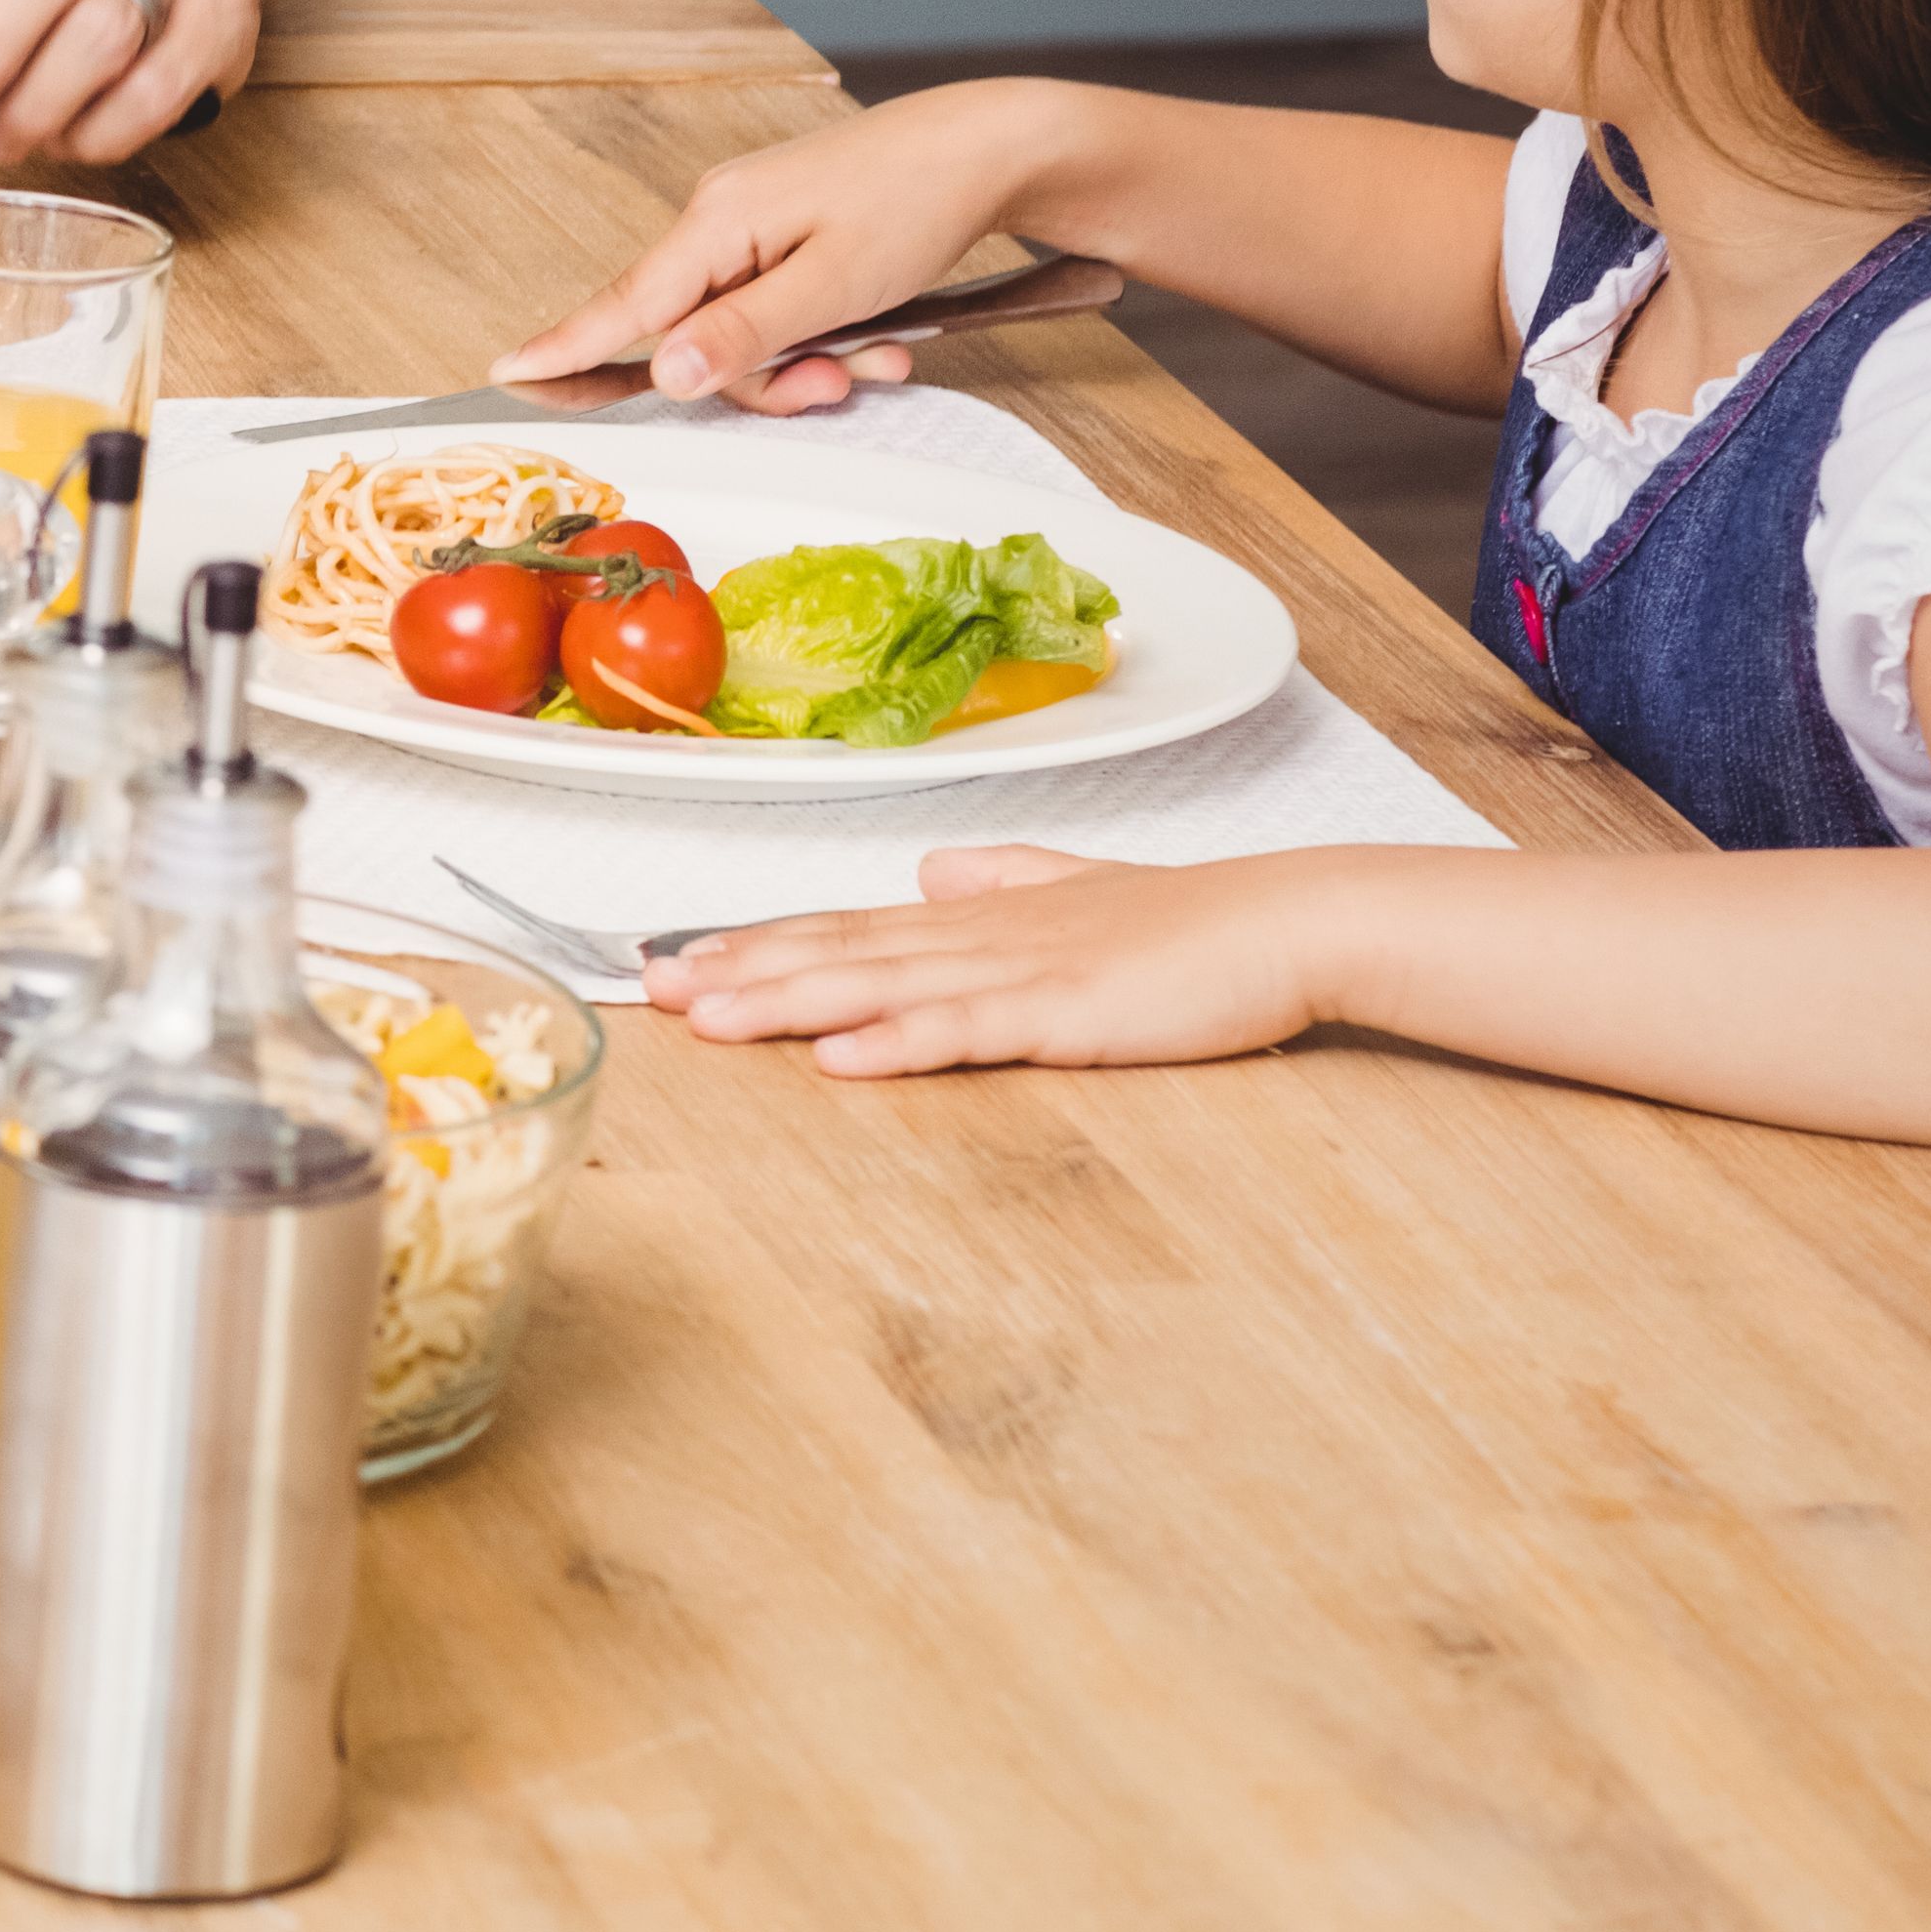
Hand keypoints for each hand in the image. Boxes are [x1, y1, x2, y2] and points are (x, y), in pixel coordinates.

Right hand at [492, 79, 1070, 408]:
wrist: (991, 148)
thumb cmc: (917, 202)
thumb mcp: (836, 286)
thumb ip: (745, 334)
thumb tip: (661, 374)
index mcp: (717, 223)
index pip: (621, 303)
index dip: (563, 347)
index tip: (502, 375)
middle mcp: (720, 221)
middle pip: (694, 339)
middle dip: (764, 379)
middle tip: (837, 383)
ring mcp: (752, 229)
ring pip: (742, 335)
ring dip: (807, 365)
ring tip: (877, 355)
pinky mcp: (786, 238)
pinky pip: (776, 312)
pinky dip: (822, 339)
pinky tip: (878, 336)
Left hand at [650, 844, 1338, 1075]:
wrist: (1282, 924)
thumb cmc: (1190, 926)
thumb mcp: (1076, 895)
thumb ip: (1003, 882)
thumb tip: (935, 873)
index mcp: (973, 917)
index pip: (842, 929)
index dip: (757, 942)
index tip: (679, 956)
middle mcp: (975, 935)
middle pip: (836, 951)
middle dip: (739, 968)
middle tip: (648, 984)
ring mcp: (1016, 972)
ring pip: (879, 986)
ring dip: (788, 1001)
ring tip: (709, 1016)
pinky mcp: (1065, 1015)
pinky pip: (968, 1032)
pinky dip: (900, 1042)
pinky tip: (841, 1057)